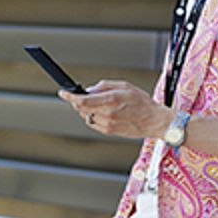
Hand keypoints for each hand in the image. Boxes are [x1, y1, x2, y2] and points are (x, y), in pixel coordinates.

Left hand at [58, 79, 173, 139]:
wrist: (154, 121)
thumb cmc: (142, 103)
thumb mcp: (125, 86)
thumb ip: (104, 85)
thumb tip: (90, 89)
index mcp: (111, 99)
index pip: (82, 100)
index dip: (70, 97)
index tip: (63, 93)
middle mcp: (108, 113)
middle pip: (81, 108)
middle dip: (79, 101)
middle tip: (85, 96)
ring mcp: (107, 124)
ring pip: (86, 116)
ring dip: (88, 110)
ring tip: (103, 105)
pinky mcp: (109, 131)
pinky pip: (93, 123)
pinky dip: (94, 117)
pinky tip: (106, 113)